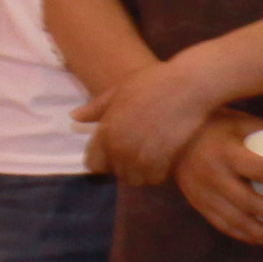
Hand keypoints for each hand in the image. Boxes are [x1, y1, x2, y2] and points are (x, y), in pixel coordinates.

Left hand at [76, 53, 217, 185]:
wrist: (188, 86)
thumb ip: (96, 108)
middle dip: (124, 166)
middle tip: (138, 153)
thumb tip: (74, 117)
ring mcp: (140, 156)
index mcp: (105, 130)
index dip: (103, 160)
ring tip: (151, 159)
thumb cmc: (153, 82)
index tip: (114, 155)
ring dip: (141, 173)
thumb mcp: (119, 90)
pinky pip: (154, 179)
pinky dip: (158, 174)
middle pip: (116, 173)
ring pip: (135, 179)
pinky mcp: (162, 162)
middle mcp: (119, 147)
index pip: (94, 163)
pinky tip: (164, 161)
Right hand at [173, 115, 262, 246]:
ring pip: (237, 222)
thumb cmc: (216, 126)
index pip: (257, 170)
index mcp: (225, 152)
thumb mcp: (243, 123)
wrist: (172, 139)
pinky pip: (225, 227)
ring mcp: (204, 195)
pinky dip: (247, 236)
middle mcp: (213, 176)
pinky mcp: (200, 206)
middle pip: (249, 203)